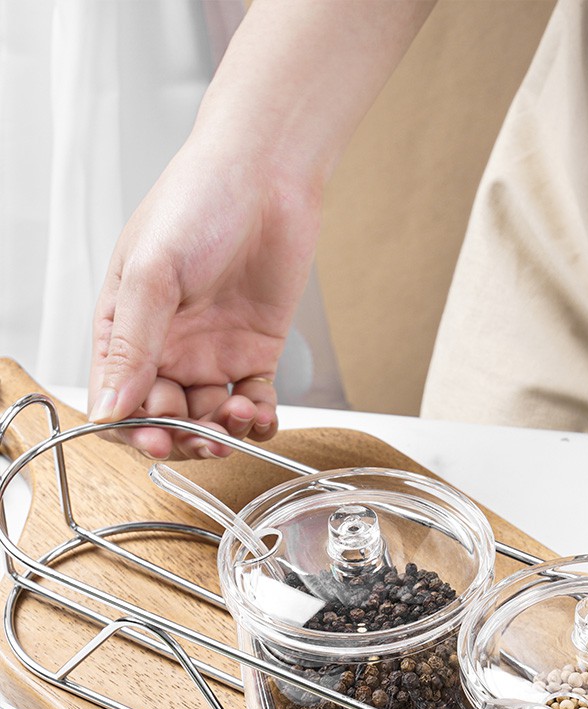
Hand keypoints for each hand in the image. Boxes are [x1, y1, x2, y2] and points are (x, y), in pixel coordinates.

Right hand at [88, 140, 319, 457]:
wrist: (265, 176)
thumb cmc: (197, 202)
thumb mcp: (152, 274)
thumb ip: (133, 346)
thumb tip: (110, 408)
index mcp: (126, 326)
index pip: (118, 397)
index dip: (135, 429)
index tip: (157, 442)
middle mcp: (167, 345)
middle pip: (166, 416)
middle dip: (183, 436)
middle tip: (206, 438)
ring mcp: (213, 350)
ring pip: (210, 416)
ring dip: (223, 429)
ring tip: (238, 414)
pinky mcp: (256, 351)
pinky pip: (253, 401)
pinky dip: (257, 418)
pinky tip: (260, 415)